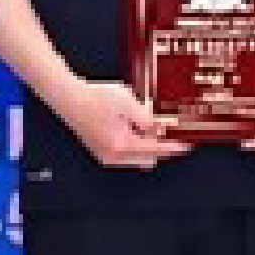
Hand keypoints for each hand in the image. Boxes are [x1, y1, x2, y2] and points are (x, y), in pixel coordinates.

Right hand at [50, 75, 176, 170]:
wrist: (67, 97)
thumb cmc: (93, 97)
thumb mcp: (127, 102)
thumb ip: (147, 119)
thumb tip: (160, 130)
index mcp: (122, 145)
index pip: (156, 150)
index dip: (173, 147)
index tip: (186, 146)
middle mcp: (113, 156)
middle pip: (147, 158)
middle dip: (157, 145)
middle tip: (160, 125)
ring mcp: (105, 155)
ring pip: (136, 157)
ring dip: (144, 144)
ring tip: (138, 121)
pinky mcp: (100, 151)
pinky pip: (124, 153)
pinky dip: (132, 143)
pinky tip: (127, 125)